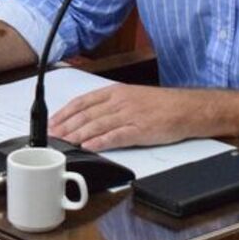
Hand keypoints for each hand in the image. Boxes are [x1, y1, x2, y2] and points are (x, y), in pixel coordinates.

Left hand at [48, 84, 238, 150]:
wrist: (188, 109)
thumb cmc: (162, 105)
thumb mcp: (132, 97)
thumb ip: (111, 105)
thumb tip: (89, 117)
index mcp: (116, 92)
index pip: (83, 101)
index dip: (65, 112)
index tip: (52, 122)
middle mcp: (120, 102)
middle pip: (86, 114)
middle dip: (66, 126)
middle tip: (50, 136)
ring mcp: (130, 115)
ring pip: (97, 125)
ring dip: (77, 135)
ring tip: (63, 143)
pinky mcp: (140, 130)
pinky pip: (116, 136)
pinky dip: (100, 141)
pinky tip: (88, 147)